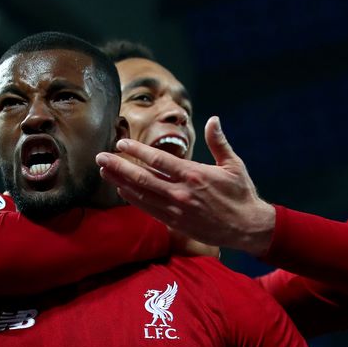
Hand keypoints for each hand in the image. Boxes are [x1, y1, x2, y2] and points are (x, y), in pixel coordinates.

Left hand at [97, 116, 276, 255]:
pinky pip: (149, 210)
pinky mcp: (176, 223)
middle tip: (100, 158)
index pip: (158, 160)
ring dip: (120, 183)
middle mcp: (181, 192)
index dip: (136, 151)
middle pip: (142, 178)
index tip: (120, 144)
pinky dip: (133, 200)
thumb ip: (219, 142)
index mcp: (194, 174)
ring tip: (103, 172)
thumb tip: (213, 119)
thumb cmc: (241, 194)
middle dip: (118, 167)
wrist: (247, 228)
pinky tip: (122, 191)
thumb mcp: (234, 164)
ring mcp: (176, 210)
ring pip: (141, 195)